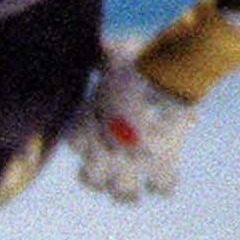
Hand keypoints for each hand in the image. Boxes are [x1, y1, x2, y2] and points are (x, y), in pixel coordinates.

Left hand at [69, 62, 195, 201]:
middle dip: (98, 180)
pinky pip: (162, 186)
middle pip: (91, 180)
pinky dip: (164, 185)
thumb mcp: (114, 55)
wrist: (160, 80)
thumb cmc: (136, 62)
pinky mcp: (161, 165)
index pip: (75, 144)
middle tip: (111, 175)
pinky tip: (164, 183)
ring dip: (127, 193)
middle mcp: (100, 152)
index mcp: (82, 128)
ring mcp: (129, 163)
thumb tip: (102, 45)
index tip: (95, 138)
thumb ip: (105, 56)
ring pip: (122, 193)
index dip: (84, 143)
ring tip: (132, 194)